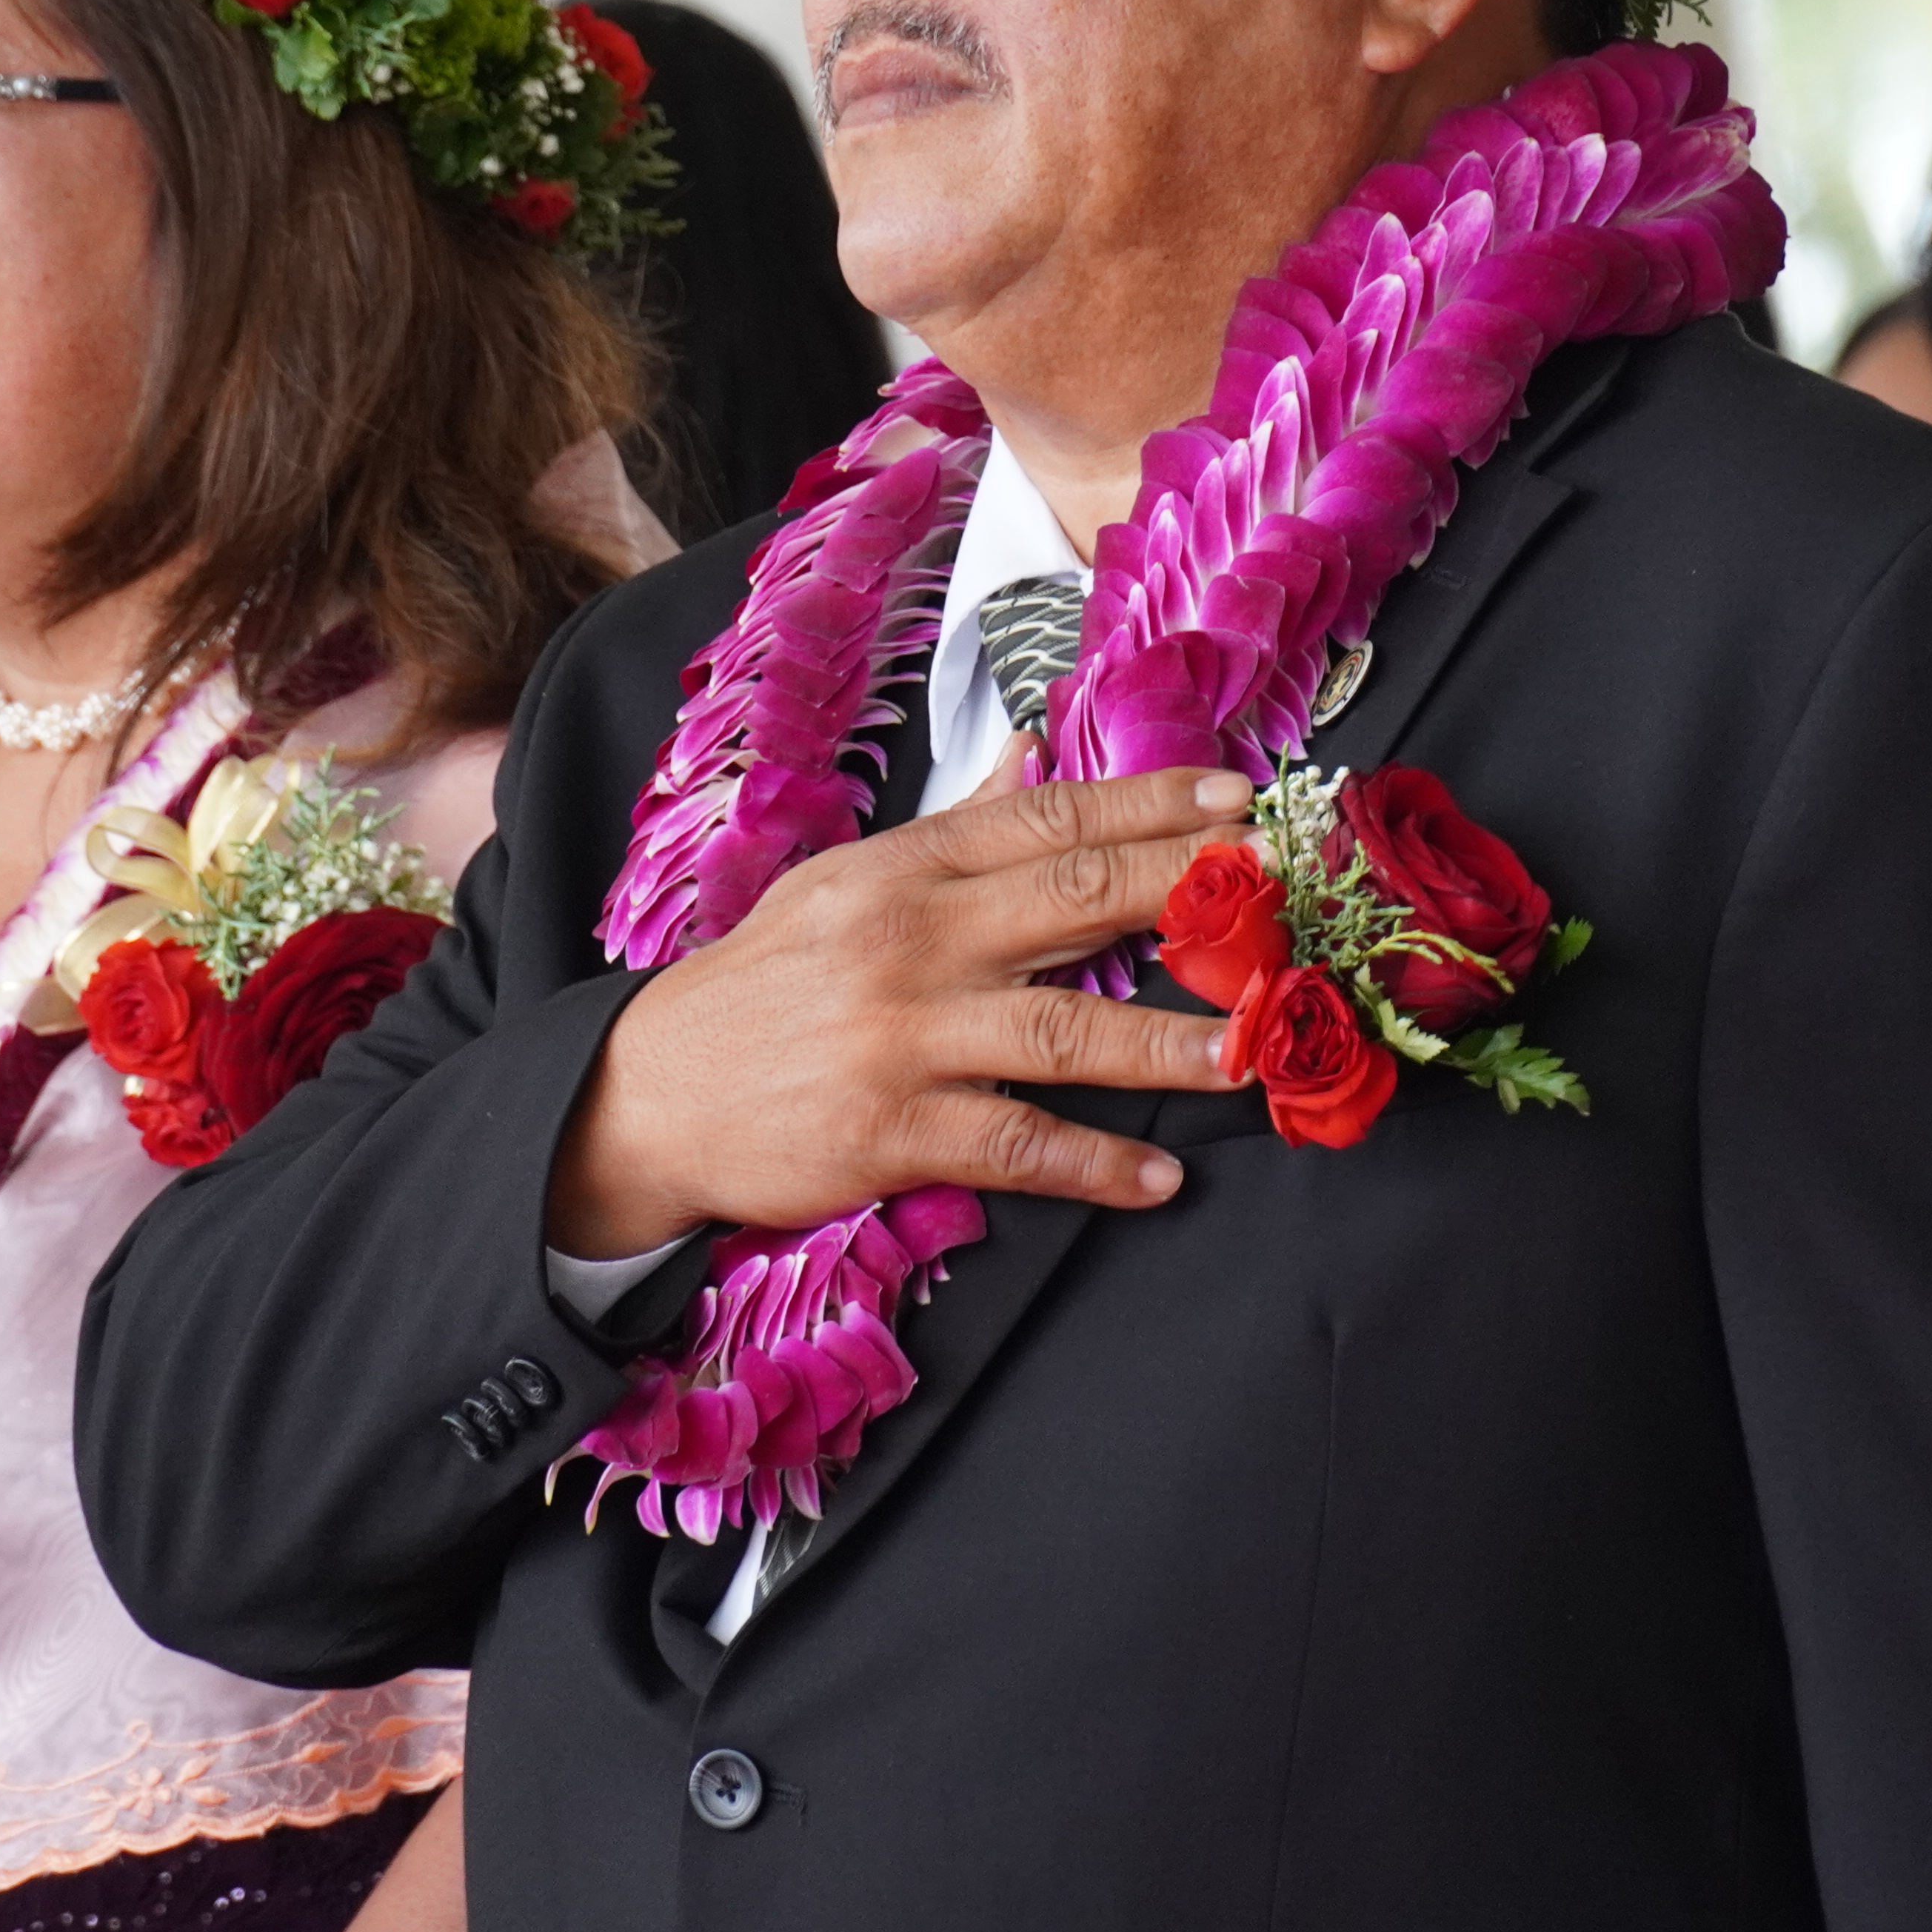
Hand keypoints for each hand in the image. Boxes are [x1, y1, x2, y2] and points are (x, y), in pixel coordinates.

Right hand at [547, 761, 1253, 1256]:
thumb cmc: (764, 985)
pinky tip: (1159, 1178)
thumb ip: (954, 829)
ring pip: (1063, 1032)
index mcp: (902, 870)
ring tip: (1255, 1053)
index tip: (1238, 803)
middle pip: (1072, 902)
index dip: (1149, 806)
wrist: (648, 1093)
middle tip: (1283, 900)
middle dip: (1189, 896)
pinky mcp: (890, 1129)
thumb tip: (1034, 753)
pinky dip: (1093, 1164)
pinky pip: (1014, 1144)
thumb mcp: (843, 885)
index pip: (1047, 819)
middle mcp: (909, 940)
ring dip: (1171, 1045)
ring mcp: (902, 1036)